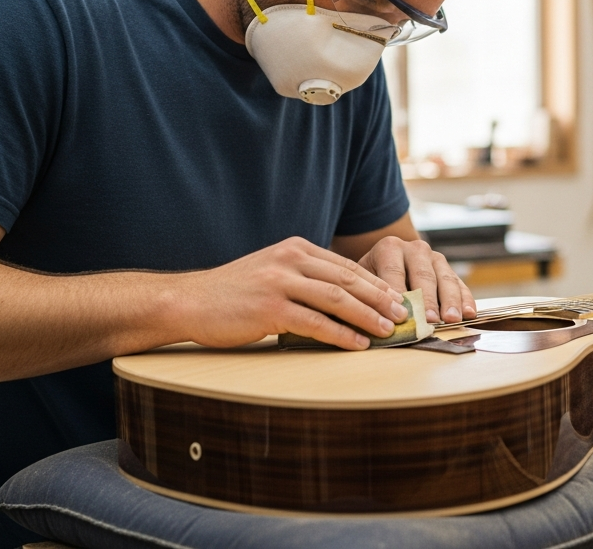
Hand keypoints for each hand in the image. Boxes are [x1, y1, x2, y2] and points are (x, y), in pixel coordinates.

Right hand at [182, 237, 409, 349]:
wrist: (189, 301)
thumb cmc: (232, 293)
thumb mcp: (271, 272)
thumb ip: (302, 277)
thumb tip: (342, 298)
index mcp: (295, 248)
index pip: (345, 266)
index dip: (375, 284)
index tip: (397, 298)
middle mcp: (290, 260)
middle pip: (347, 280)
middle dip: (380, 298)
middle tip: (403, 314)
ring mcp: (280, 282)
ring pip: (337, 299)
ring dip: (368, 316)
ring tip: (389, 330)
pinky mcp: (270, 308)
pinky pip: (316, 322)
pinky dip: (341, 334)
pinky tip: (358, 343)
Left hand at [357, 236, 475, 323]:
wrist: (387, 261)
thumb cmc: (371, 277)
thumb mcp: (363, 280)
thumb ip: (369, 295)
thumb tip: (374, 320)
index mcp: (389, 248)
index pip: (394, 273)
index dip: (400, 295)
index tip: (403, 316)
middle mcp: (415, 248)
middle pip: (423, 276)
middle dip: (427, 300)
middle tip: (431, 320)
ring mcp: (434, 258)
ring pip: (445, 279)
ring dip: (450, 301)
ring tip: (452, 319)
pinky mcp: (448, 270)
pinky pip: (460, 285)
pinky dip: (466, 300)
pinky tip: (469, 314)